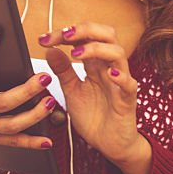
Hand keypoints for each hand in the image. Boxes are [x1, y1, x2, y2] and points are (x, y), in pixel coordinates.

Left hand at [38, 22, 143, 166]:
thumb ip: (62, 71)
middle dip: (85, 29)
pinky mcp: (127, 100)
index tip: (43, 39)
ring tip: (77, 53)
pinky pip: (128, 84)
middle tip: (64, 35)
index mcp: (95, 65)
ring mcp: (120, 82)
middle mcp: (109, 68)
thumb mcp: (71, 91)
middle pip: (106, 35)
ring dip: (97, 48)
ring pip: (118, 53)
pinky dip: (120, 76)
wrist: (109, 144)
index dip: (64, 34)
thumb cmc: (94, 117)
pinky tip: (109, 73)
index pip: (84, 38)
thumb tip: (50, 50)